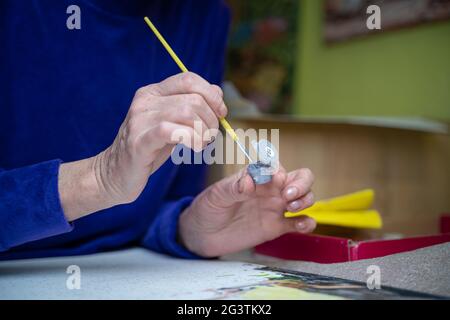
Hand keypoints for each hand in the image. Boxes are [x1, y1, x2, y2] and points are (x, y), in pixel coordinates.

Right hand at [59, 72, 225, 220]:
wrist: (115, 174)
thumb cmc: (149, 149)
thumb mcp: (172, 123)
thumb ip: (191, 106)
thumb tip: (217, 92)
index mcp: (152, 92)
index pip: (189, 79)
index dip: (211, 94)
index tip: (220, 112)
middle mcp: (145, 102)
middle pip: (193, 99)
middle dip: (211, 119)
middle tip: (210, 136)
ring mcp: (140, 120)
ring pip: (186, 112)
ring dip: (204, 131)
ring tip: (201, 143)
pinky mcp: (139, 142)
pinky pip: (171, 131)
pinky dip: (191, 138)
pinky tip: (194, 147)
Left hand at [179, 166, 315, 256]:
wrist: (202, 235)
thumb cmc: (207, 209)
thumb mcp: (216, 195)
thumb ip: (233, 187)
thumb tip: (250, 181)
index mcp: (255, 177)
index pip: (276, 166)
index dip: (279, 170)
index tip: (275, 179)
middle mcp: (269, 190)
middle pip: (299, 178)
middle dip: (301, 183)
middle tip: (288, 195)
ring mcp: (275, 208)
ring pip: (305, 197)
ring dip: (306, 200)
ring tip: (291, 208)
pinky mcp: (276, 227)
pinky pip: (299, 223)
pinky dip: (307, 223)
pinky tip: (300, 225)